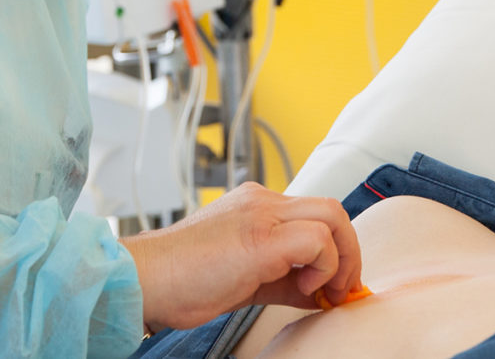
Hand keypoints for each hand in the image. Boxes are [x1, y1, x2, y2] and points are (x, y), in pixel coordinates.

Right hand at [119, 183, 363, 330]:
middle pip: (332, 210)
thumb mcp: (246, 277)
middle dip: (349, 253)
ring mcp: (261, 214)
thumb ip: (284, 279)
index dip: (337, 250)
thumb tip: (320, 293)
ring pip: (332, 216)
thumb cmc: (182, 280)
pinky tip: (304, 289)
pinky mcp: (260, 237)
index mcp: (256, 206)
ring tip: (322, 291)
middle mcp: (262, 201)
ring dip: (341, 260)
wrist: (145, 279)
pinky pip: (317, 240)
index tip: (335, 286)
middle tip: (343, 290)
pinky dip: (324, 267)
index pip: (315, 215)